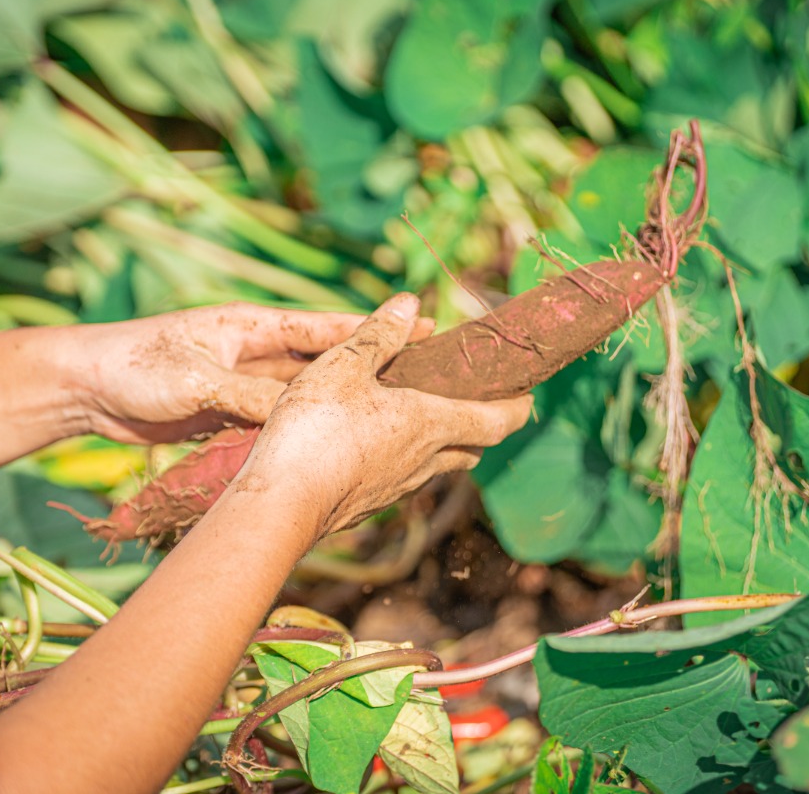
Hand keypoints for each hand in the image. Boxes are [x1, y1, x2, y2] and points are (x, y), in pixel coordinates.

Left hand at [70, 302, 428, 444]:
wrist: (87, 390)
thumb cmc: (136, 366)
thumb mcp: (197, 380)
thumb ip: (249, 395)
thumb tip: (302, 415)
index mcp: (254, 327)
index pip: (326, 327)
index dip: (374, 329)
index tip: (420, 329)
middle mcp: (257, 354)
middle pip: (326, 365)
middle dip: (368, 373)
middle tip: (419, 385)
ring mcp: (246, 386)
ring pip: (305, 400)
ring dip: (338, 409)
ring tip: (387, 422)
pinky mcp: (231, 416)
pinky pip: (277, 427)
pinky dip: (301, 436)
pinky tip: (330, 451)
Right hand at [234, 293, 532, 540]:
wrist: (281, 504)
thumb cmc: (315, 429)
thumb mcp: (343, 366)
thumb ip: (378, 334)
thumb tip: (410, 302)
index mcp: (431, 423)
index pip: (497, 420)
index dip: (518, 406)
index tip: (526, 393)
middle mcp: (425, 461)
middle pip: (474, 448)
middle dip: (483, 425)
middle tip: (474, 399)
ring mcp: (398, 488)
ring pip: (439, 467)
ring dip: (444, 445)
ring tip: (424, 419)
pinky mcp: (369, 505)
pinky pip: (403, 480)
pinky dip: (406, 461)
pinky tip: (376, 447)